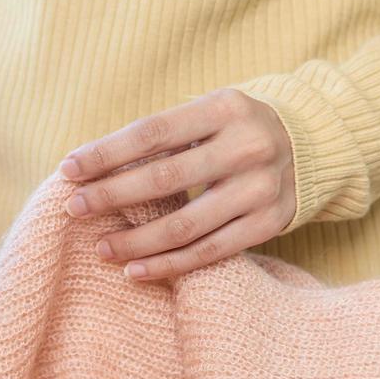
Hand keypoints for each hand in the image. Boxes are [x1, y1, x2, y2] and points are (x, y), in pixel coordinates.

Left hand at [58, 88, 295, 279]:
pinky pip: (210, 251)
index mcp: (224, 108)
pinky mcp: (268, 224)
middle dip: (112, 195)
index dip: (106, 153)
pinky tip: (135, 270)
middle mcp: (247, 146)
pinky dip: (168, 264)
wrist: (311, 145)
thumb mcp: (205, 114)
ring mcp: (261, 188)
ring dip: (136, 240)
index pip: (152, 132)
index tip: (69, 169)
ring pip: (186, 224)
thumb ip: (159, 136)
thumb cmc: (232, 130)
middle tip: (74, 208)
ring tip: (102, 248)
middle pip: (165, 178)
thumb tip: (89, 167)